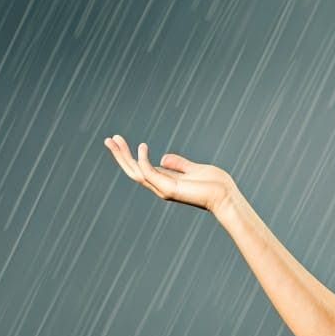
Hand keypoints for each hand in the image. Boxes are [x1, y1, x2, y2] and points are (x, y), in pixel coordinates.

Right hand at [104, 134, 236, 215]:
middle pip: (133, 170)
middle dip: (120, 155)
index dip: (129, 155)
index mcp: (165, 182)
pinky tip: (142, 146)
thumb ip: (178, 164)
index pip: (141, 168)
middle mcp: (161, 186)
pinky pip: (149, 173)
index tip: (119, 141)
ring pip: (135, 172)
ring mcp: (163, 189)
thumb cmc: (214, 184)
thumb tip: (163, 158)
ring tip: (115, 140)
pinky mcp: (169, 189)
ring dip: (123, 156)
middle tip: (108, 139)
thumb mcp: (194, 168)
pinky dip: (142, 160)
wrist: (226, 196)